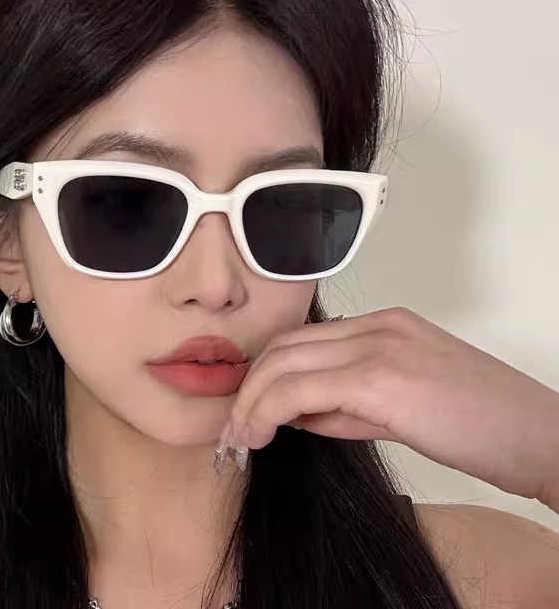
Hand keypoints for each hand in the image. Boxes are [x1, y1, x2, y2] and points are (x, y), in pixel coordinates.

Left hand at [223, 307, 558, 506]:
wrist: (544, 437)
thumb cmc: (485, 426)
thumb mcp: (405, 405)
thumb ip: (347, 404)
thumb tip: (294, 415)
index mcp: (385, 326)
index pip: (302, 339)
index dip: (265, 373)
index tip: (248, 408)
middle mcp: (378, 327)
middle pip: (285, 345)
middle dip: (249, 386)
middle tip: (234, 427)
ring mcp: (380, 347)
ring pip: (285, 363)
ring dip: (253, 401)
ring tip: (241, 437)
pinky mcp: (382, 378)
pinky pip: (304, 389)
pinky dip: (272, 409)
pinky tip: (264, 433)